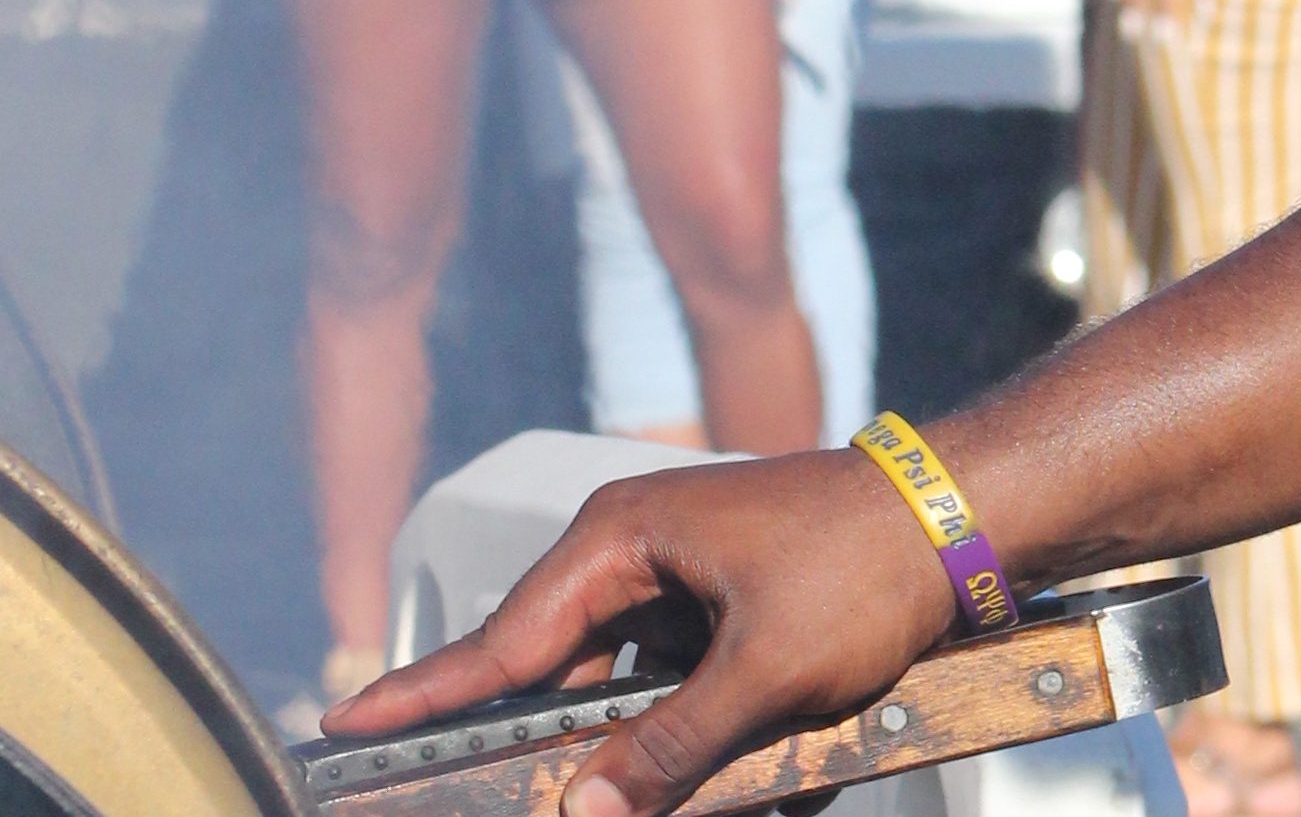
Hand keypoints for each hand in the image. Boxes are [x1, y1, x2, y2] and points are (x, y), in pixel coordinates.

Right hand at [322, 449, 954, 816]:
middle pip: (537, 663)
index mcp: (623, 540)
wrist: (957, 515)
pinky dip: (646, 725)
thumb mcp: (764, 670)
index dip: (421, 694)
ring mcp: (673, 574)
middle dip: (491, 729)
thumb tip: (584, 811)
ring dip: (587, 739)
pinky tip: (640, 773)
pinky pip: (653, 677)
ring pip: (598, 680)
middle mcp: (633, 548)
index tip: (343, 724)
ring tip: (533, 783)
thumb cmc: (865, 564)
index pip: (500, 639)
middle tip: (411, 779)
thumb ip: (669, 749)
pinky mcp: (712, 602)